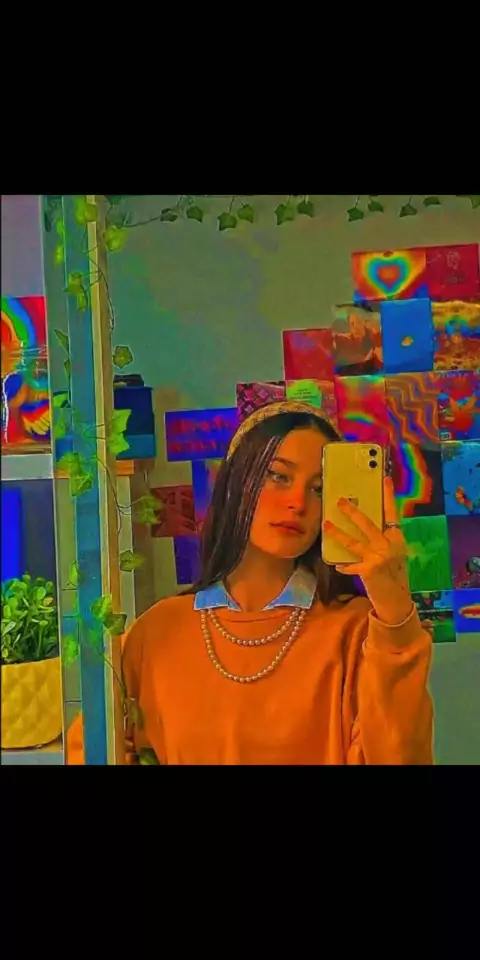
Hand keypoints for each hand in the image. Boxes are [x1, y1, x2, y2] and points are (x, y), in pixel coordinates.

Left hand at [323, 476, 412, 625]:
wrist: (397, 599)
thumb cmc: (394, 574)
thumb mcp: (394, 553)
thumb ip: (383, 539)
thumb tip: (363, 523)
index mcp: (397, 538)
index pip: (392, 513)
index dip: (388, 496)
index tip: (385, 479)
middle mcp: (388, 545)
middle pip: (367, 523)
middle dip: (352, 512)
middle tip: (340, 501)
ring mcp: (378, 557)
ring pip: (353, 541)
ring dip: (338, 533)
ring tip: (326, 525)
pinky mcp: (368, 570)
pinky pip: (350, 565)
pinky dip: (344, 566)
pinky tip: (337, 565)